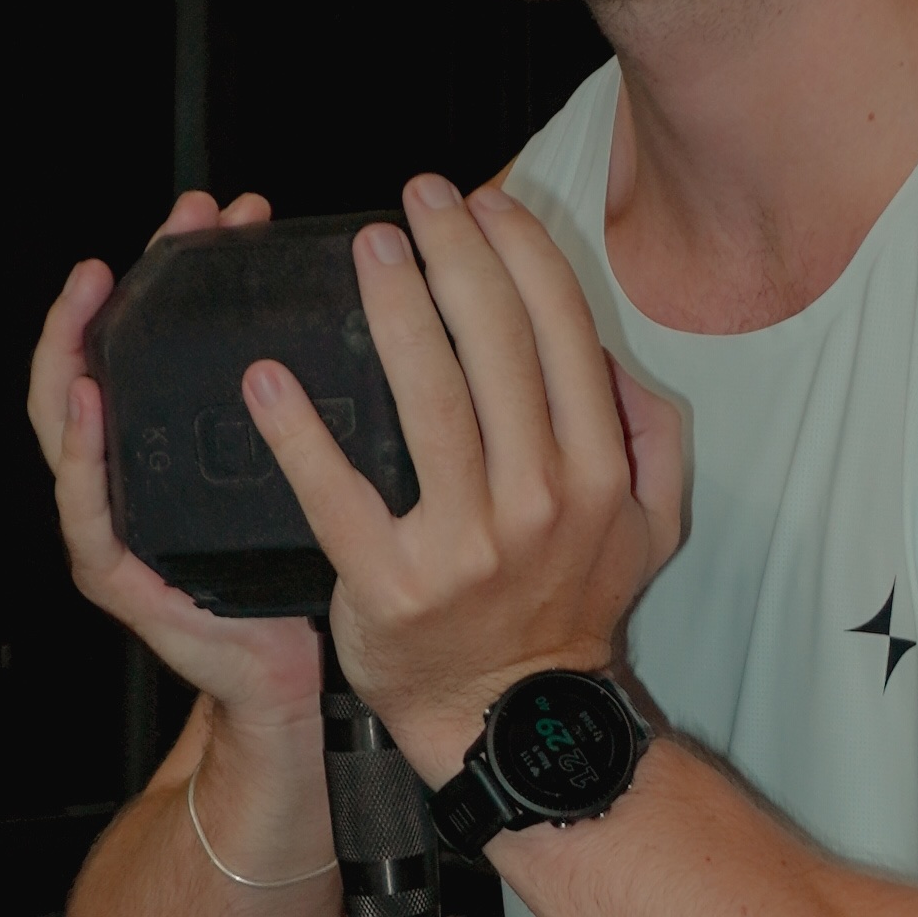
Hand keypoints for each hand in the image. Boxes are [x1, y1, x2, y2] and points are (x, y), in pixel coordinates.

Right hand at [28, 193, 327, 748]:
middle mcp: (138, 469)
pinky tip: (88, 404)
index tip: (227, 212)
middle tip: (172, 224)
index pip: (166, 336)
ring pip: (68, 416)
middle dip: (133, 278)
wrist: (295, 684)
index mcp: (184, 441)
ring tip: (92, 291)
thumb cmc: (312, 576)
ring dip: (76, 346)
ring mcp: (116, 516)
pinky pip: (85, 507)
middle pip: (108, 354)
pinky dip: (78, 453)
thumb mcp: (326, 472)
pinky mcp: (118, 573)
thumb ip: (332, 405)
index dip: (188, 268)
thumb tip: (395, 307)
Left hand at [246, 174, 684, 784]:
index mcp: (596, 470)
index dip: (520, 251)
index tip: (482, 201)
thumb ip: (649, 432)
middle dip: (456, 252)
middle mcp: (537, 498)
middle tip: (417, 197)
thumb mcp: (651, 523)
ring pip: (426, 399)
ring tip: (366, 248)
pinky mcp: (390, 584)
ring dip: (391, 310)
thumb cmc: (573, 608)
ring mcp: (464, 544)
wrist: (516, 718)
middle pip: (496, 344)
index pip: (560, 331)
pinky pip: (336, 494)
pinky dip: (298, 433)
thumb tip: (613, 350)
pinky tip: (265, 377)